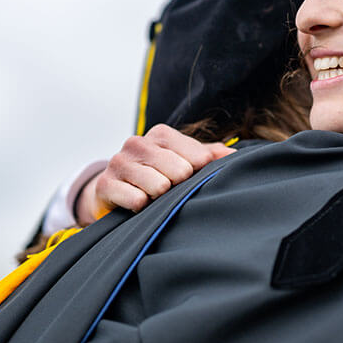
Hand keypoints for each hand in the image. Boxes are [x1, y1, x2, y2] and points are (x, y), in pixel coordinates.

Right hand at [75, 125, 235, 223]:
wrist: (114, 192)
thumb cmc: (158, 176)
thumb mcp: (184, 162)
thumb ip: (210, 156)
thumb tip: (236, 156)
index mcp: (161, 134)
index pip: (199, 157)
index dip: (199, 174)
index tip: (189, 179)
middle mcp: (138, 143)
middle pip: (181, 172)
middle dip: (178, 187)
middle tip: (167, 190)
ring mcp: (119, 162)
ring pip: (159, 187)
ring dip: (159, 199)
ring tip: (152, 196)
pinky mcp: (106, 184)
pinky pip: (137, 201)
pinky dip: (141, 208)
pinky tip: (138, 204)